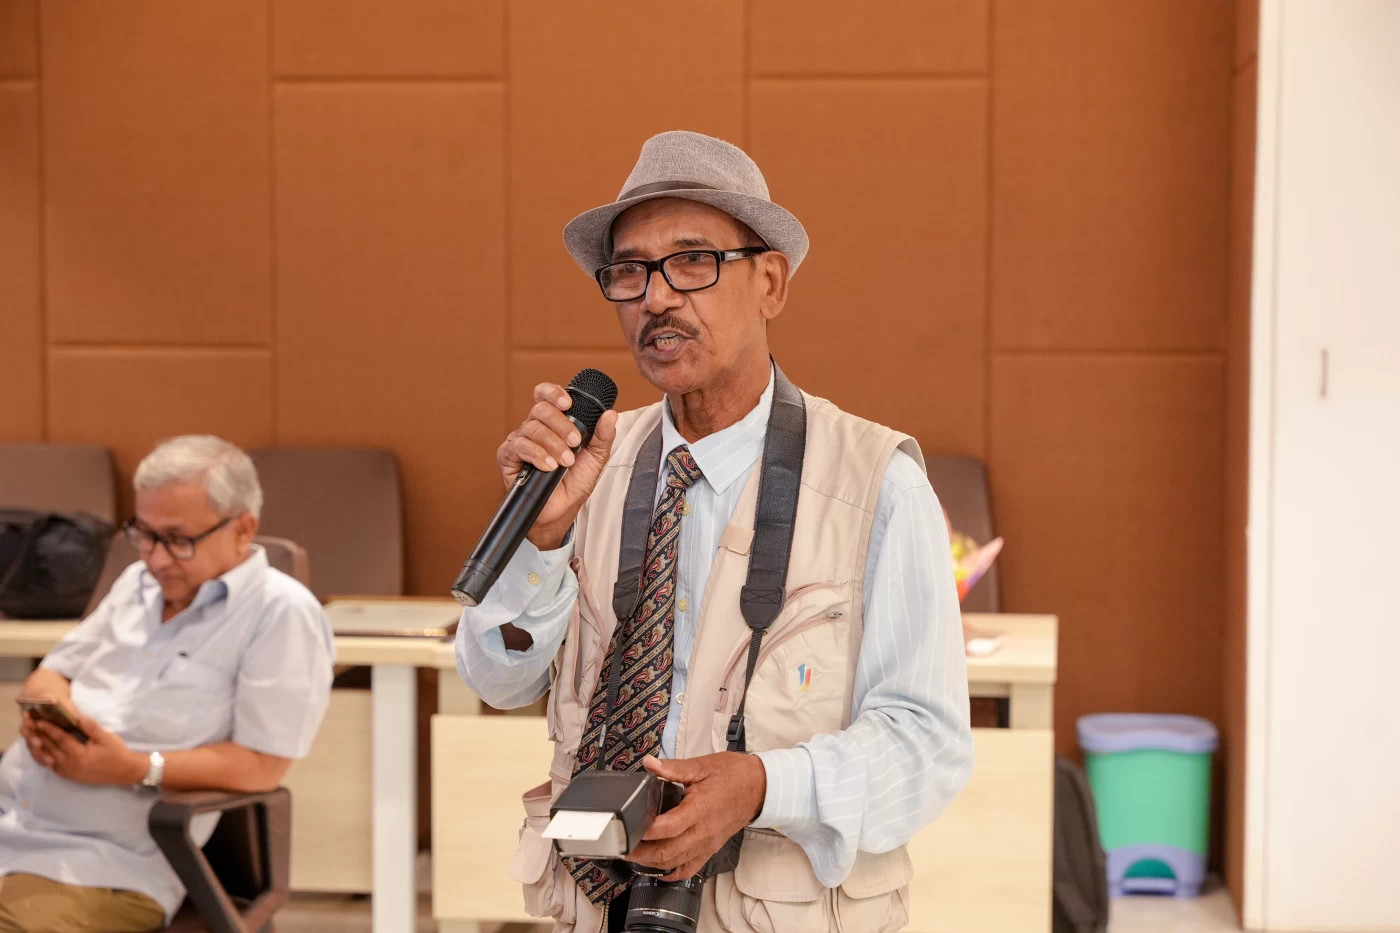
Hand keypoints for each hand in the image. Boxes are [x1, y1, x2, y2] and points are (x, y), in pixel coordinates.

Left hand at [28, 711, 145, 785]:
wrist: (124, 772)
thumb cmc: (116, 753)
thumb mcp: (106, 737)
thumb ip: (90, 727)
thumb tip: (76, 715)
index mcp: (79, 754)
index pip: (61, 739)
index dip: (50, 729)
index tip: (40, 720)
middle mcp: (70, 765)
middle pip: (51, 748)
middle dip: (40, 736)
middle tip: (30, 726)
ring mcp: (68, 772)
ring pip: (48, 758)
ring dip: (39, 747)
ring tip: (33, 736)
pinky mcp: (68, 776)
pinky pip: (52, 765)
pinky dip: (45, 757)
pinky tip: (42, 750)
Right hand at [497, 382, 618, 549]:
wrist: (560, 511)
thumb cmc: (574, 483)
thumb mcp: (595, 459)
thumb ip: (603, 436)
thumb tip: (610, 414)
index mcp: (553, 422)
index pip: (545, 395)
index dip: (553, 393)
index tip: (568, 403)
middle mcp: (534, 428)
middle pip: (540, 409)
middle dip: (561, 424)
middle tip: (575, 443)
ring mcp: (520, 441)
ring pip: (532, 428)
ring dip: (553, 444)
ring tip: (565, 461)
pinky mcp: (508, 456)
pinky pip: (519, 446)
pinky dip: (537, 454)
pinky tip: (549, 466)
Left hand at [627, 753, 766, 881]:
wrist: (760, 788)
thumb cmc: (733, 775)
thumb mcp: (702, 766)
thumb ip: (673, 768)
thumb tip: (649, 763)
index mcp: (700, 809)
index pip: (669, 827)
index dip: (646, 830)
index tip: (628, 826)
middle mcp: (703, 832)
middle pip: (667, 852)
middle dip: (640, 852)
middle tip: (620, 845)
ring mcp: (706, 844)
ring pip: (674, 863)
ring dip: (651, 863)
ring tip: (632, 855)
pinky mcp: (710, 849)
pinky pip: (689, 869)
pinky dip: (671, 872)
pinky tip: (658, 868)